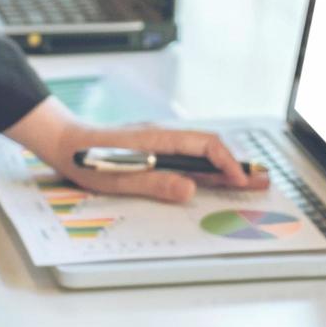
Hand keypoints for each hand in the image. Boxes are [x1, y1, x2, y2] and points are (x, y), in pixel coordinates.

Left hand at [4, 96, 268, 202]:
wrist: (64, 143)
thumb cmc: (87, 160)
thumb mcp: (119, 178)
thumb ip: (155, 184)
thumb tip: (190, 190)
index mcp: (158, 138)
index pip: (205, 146)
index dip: (227, 163)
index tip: (240, 181)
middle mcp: (163, 136)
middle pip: (209, 148)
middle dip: (236, 166)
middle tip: (261, 181)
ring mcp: (159, 141)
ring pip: (200, 153)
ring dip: (223, 168)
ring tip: (247, 182)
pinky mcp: (153, 149)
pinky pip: (187, 157)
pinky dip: (206, 168)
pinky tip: (213, 179)